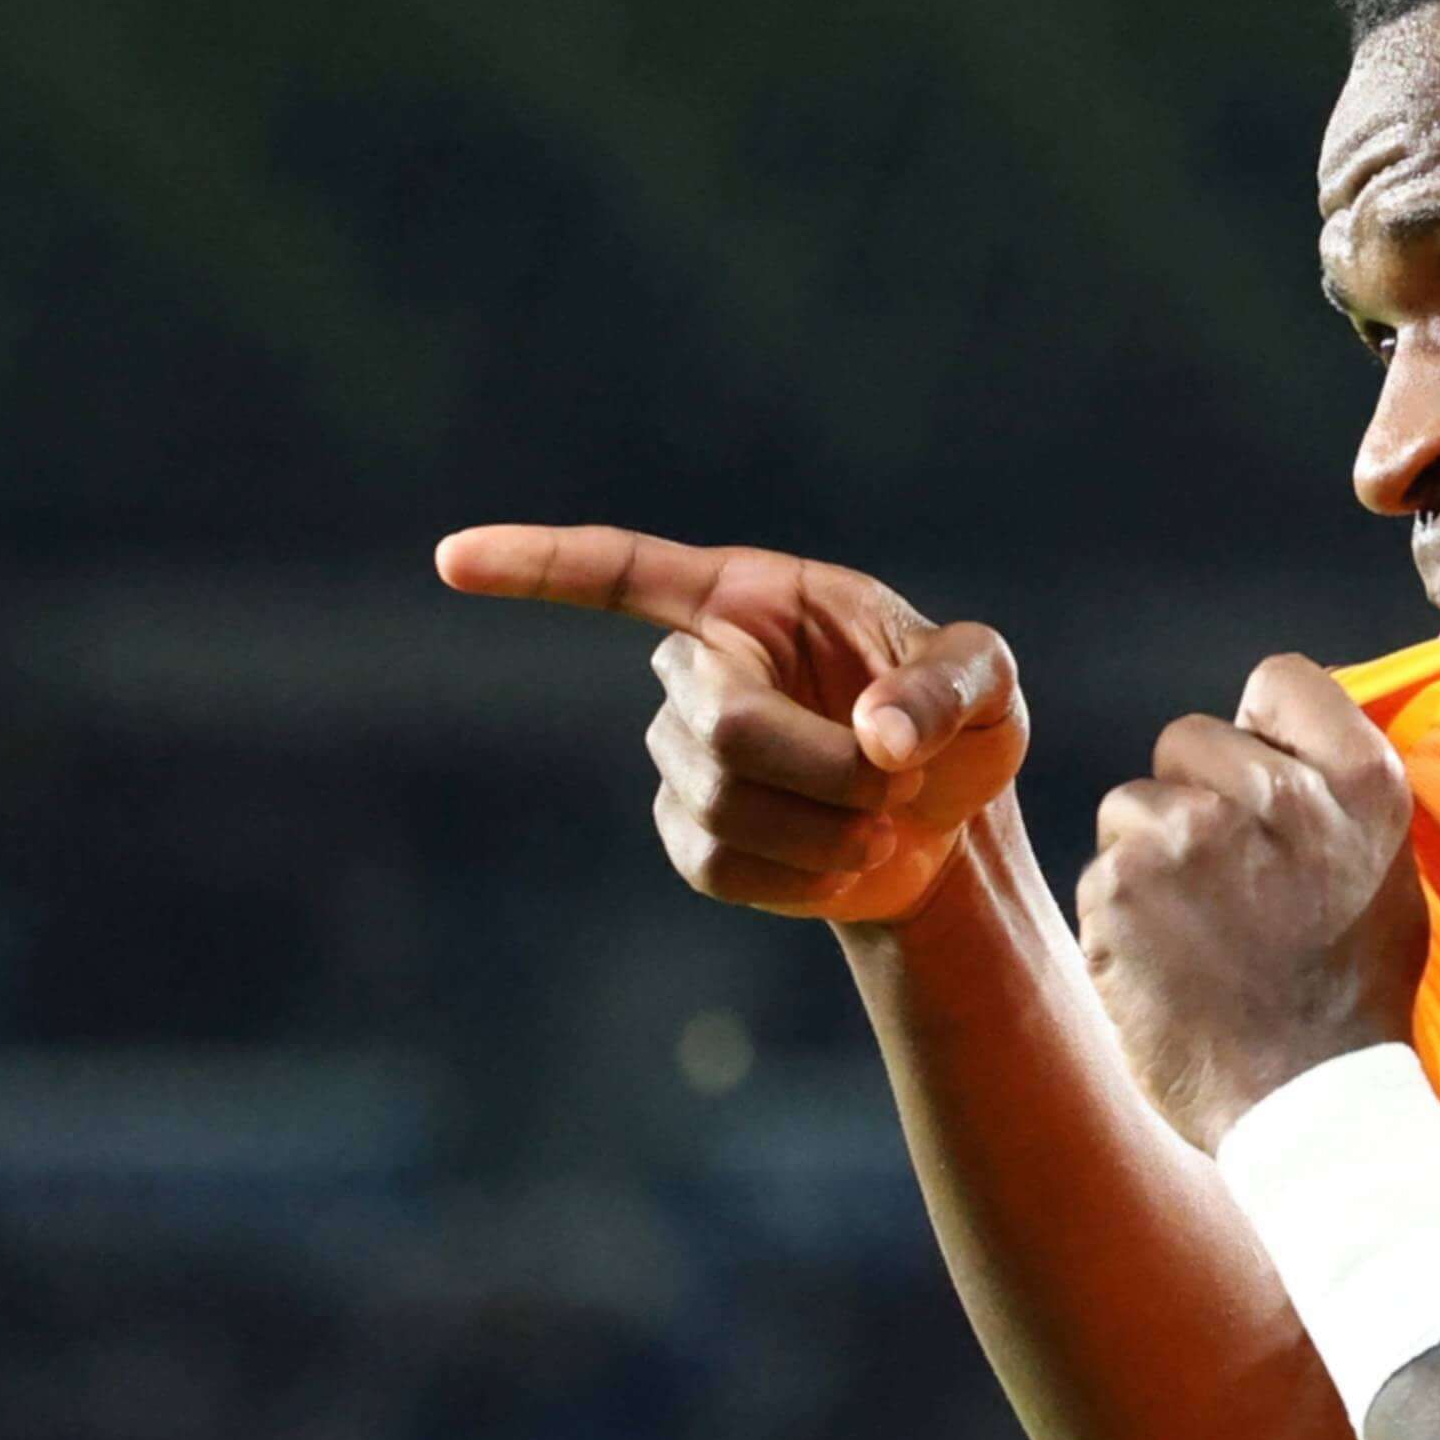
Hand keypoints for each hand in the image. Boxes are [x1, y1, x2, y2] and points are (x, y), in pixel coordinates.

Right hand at [433, 524, 1025, 925]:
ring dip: (827, 829)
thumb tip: (880, 734)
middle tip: (895, 786)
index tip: (449, 560)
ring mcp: (680, 757)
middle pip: (719, 727)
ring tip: (885, 824)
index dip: (538, 565)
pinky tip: (845, 863)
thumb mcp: (990, 683)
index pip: (625, 571)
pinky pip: (719, 866)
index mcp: (752, 601)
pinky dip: (802, 879)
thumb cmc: (956, 724)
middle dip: (822, 769)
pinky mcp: (687, 835)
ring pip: (722, 803)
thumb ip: (949, 687)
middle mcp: (698, 670)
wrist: (944, 825)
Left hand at [1079, 657, 1431, 1146]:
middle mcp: (1276, 793)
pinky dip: (1122, 913)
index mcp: (1360, 783)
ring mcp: (1190, 835)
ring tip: (1200, 930)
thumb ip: (1335, 792)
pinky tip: (1167, 963)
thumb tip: (1275, 732)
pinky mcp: (1121, 886)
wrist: (1309, 1105)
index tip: (1264, 781)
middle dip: (1196, 795)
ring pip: (1133, 803)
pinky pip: (1102, 868)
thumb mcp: (1385, 872)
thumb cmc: (1348, 995)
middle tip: (1230, 881)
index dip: (1262, 729)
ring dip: (1151, 855)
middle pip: (1188, 737)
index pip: (1281, 678)